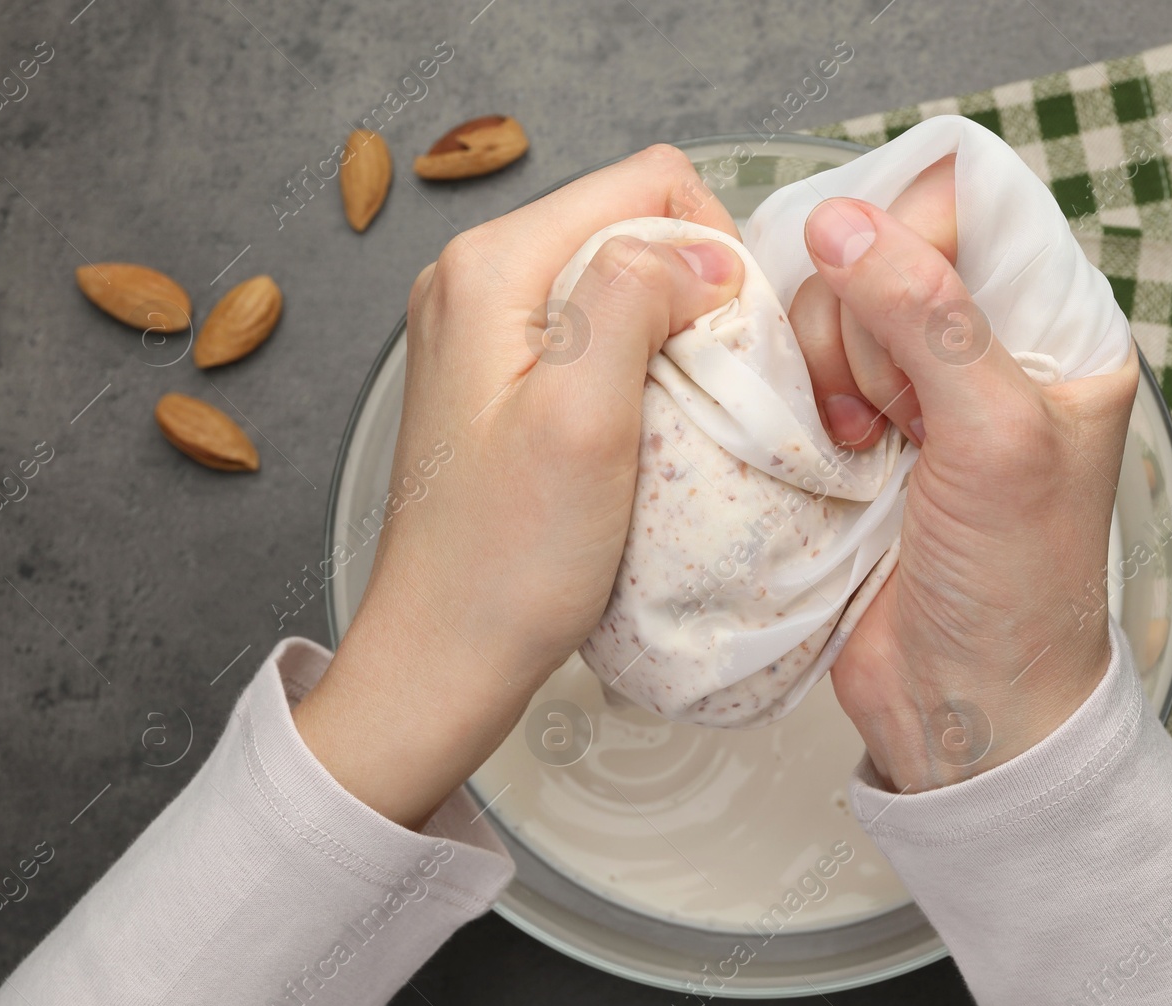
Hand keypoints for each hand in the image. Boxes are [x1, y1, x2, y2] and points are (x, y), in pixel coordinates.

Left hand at [294, 146, 745, 828]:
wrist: (445, 655)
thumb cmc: (509, 557)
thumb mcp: (584, 416)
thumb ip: (634, 299)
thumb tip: (705, 251)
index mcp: (491, 266)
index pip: (646, 183)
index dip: (711, 247)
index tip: (725, 338)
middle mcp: (476, 278)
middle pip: (631, 226)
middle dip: (691, 291)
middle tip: (708, 385)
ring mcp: (482, 328)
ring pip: (619, 282)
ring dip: (669, 335)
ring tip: (679, 412)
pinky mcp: (499, 378)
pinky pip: (593, 334)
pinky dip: (639, 368)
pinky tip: (645, 429)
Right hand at [794, 165, 1138, 792]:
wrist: (964, 707)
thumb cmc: (1015, 583)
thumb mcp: (995, 437)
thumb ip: (928, 319)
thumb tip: (840, 219)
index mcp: (1054, 327)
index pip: (964, 210)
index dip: (909, 246)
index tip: (902, 321)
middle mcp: (983, 345)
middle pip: (876, 253)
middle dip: (865, 332)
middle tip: (897, 419)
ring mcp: (912, 389)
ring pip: (826, 307)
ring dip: (828, 373)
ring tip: (863, 446)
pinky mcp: (853, 432)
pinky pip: (797, 365)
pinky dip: (798, 399)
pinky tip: (833, 450)